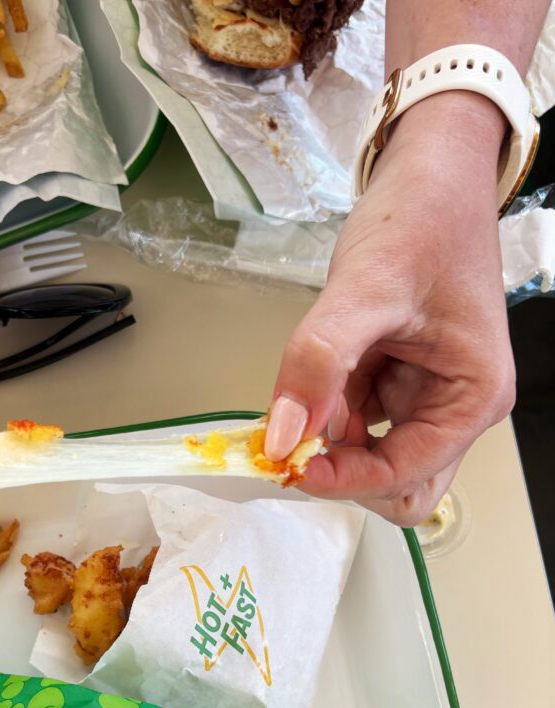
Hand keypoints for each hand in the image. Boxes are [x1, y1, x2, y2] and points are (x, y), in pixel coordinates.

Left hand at [265, 94, 514, 525]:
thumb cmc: (421, 221)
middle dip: (344, 471)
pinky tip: (314, 380)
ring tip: (308, 388)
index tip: (291, 463)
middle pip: (397, 486)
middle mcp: (453, 408)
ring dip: (331, 440)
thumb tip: (281, 436)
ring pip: (370, 458)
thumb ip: (319, 362)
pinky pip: (355, 424)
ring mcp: (424, 399)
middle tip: (296, 439)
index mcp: (471, 397)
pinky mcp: (395, 385)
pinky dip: (326, 414)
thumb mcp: (364, 289)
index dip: (345, 480)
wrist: (429, 177)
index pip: (405, 477)